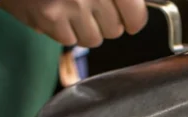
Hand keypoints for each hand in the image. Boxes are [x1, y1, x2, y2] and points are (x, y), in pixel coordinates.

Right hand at [0, 0, 148, 47]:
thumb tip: (137, 14)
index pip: (136, 14)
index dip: (134, 21)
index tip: (130, 20)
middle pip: (114, 30)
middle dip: (105, 23)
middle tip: (89, 7)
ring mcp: (70, 4)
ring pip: (94, 39)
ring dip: (84, 29)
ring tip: (70, 9)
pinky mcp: (51, 18)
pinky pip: (70, 41)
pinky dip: (64, 30)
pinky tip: (55, 13)